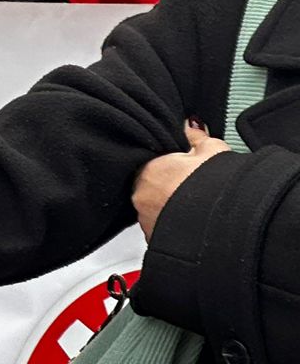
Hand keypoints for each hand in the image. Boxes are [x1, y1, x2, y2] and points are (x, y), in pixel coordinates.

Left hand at [133, 121, 229, 238]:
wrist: (229, 230)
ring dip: (168, 210)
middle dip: (167, 189)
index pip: (149, 164)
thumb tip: (190, 125)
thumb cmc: (219, 190)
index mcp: (148, 170)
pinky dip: (173, 230)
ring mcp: (147, 222)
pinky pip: (161, 233)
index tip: (182, 171)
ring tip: (194, 211)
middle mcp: (141, 196)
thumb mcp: (213, 152)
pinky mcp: (158, 244)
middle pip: (150, 187)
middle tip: (192, 191)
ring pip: (155, 211)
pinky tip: (191, 228)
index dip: (168, 167)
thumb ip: (197, 136)